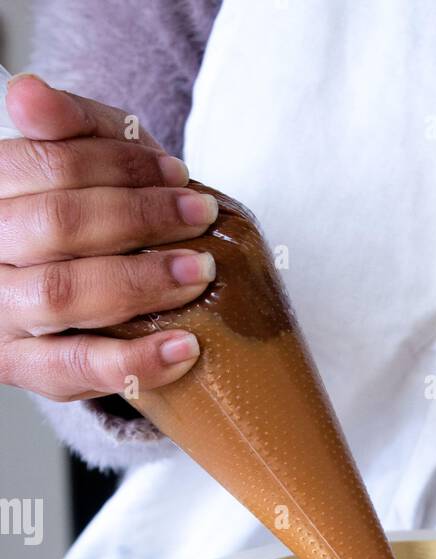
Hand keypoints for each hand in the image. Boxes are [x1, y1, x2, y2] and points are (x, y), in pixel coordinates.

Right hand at [0, 73, 217, 400]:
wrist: (91, 309)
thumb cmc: (95, 226)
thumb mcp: (90, 167)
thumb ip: (74, 127)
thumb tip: (27, 95)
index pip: (44, 166)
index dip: (117, 166)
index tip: (177, 174)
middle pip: (55, 226)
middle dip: (137, 218)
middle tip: (198, 217)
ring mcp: (1, 315)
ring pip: (63, 294)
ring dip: (142, 282)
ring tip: (198, 273)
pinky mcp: (25, 368)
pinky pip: (77, 367)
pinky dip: (136, 359)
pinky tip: (185, 347)